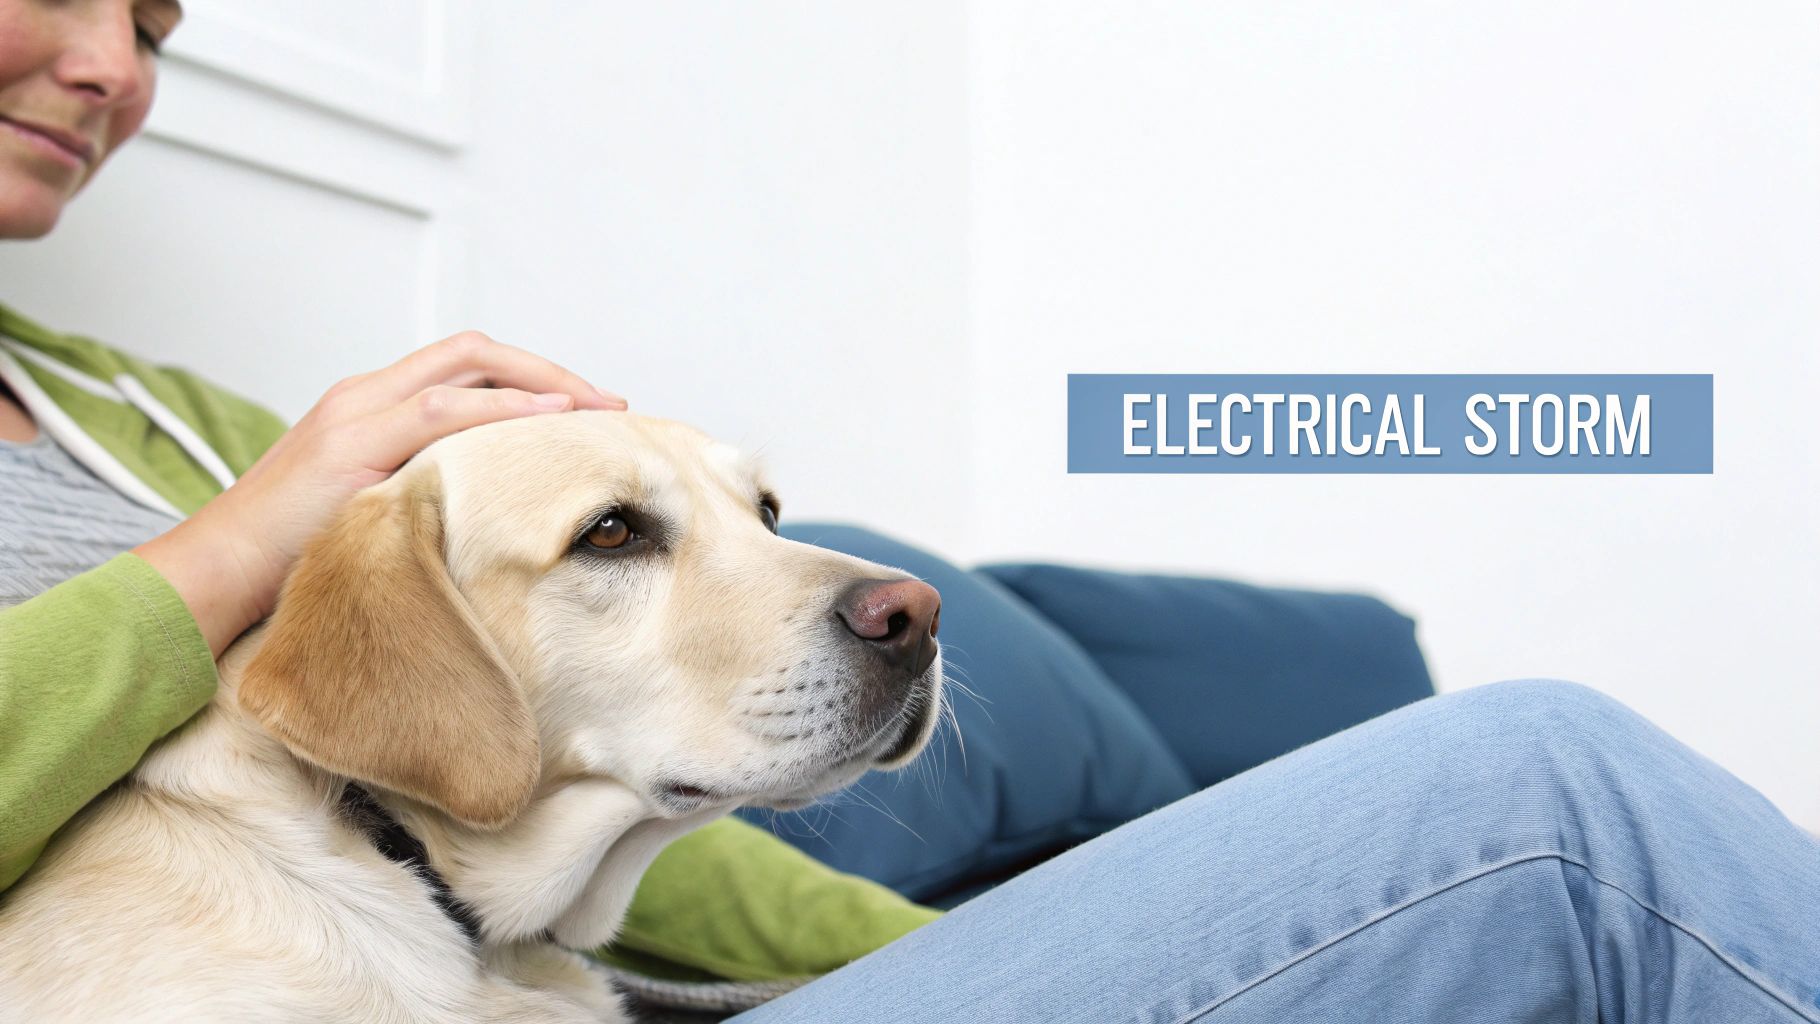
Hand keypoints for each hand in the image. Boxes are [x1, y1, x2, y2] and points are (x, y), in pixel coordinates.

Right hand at [135, 331, 624, 655]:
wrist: (215, 573)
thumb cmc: (293, 556)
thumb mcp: (373, 509)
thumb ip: (422, 489)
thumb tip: (493, 510)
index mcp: (371, 405)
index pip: (465, 366)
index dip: (533, 378)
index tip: (588, 410)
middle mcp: (365, 395)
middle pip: (475, 352)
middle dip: (551, 372)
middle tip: (610, 404)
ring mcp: (356, 414)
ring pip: (465, 368)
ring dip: (541, 384)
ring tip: (596, 409)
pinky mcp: (350, 444)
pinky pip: (440, 410)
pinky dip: (502, 409)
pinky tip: (548, 422)